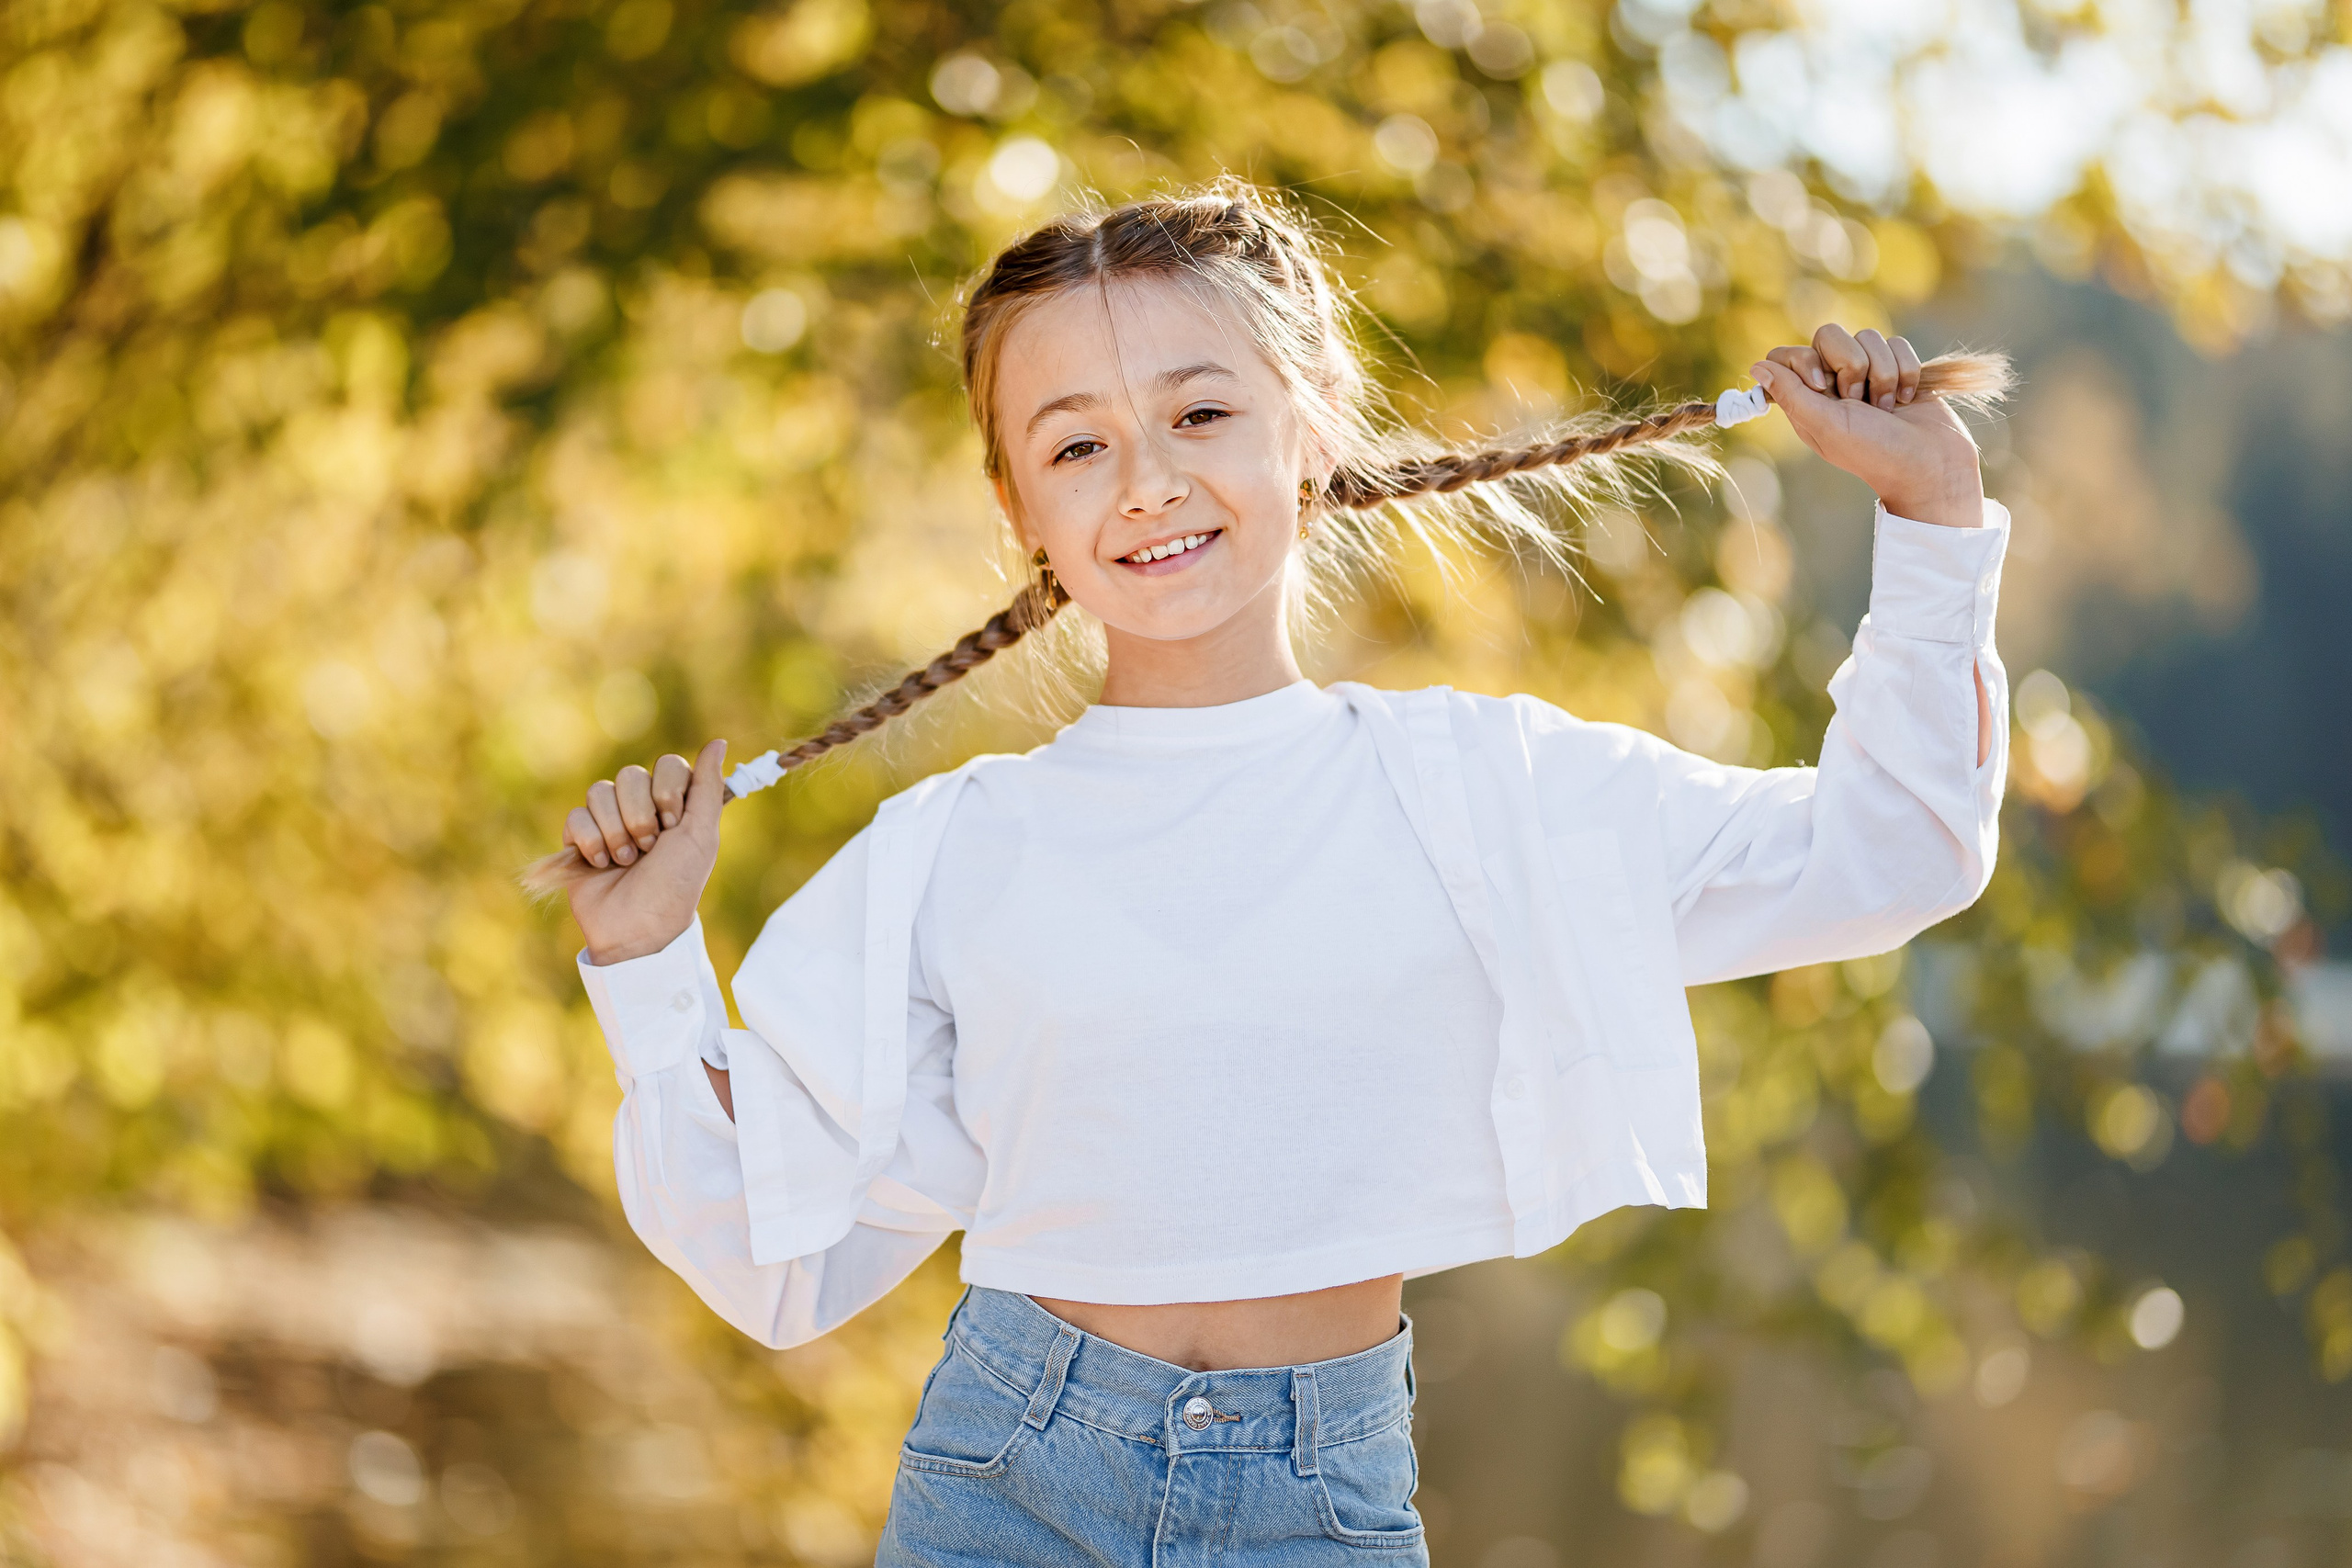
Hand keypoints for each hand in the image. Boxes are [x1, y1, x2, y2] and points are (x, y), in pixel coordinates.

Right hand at [563, 738, 726, 965]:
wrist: (637, 926)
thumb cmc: (675, 885)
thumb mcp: (701, 835)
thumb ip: (708, 787)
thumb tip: (718, 741)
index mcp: (673, 802)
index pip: (667, 765)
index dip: (668, 793)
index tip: (674, 824)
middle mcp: (640, 805)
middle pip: (630, 775)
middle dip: (641, 817)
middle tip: (650, 849)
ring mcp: (608, 819)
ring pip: (599, 792)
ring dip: (616, 832)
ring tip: (626, 861)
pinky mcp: (579, 836)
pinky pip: (577, 816)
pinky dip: (591, 843)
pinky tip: (601, 864)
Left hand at [1752, 325, 1985, 528]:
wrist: (1930, 462)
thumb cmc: (1875, 451)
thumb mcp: (1827, 426)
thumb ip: (1791, 394)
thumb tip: (1756, 366)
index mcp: (1807, 398)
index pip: (1786, 355)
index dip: (1804, 361)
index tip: (1822, 385)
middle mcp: (1833, 381)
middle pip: (1828, 335)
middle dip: (1852, 366)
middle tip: (1859, 401)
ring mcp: (1866, 372)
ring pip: (1868, 337)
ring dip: (1883, 375)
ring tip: (1886, 408)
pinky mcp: (1898, 366)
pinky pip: (1897, 344)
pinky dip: (1906, 372)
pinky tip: (1906, 398)